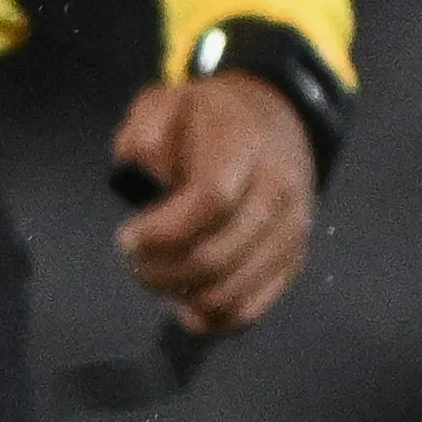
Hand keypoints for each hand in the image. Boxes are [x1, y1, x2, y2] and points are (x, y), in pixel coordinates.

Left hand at [109, 67, 320, 335]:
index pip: (211, 200)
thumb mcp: (167, 102)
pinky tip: (186, 306)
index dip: (163, 231)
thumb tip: (143, 171)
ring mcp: (291, 232)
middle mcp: (278, 193)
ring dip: (182, 297)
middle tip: (135, 261)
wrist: (277, 120)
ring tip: (158, 278)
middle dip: (162, 271)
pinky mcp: (293, 260)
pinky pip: (253, 309)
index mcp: (245, 147)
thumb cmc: (210, 117)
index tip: (128, 237)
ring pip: (232, 293)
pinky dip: (214, 319)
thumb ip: (145, 130)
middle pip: (218, 257)